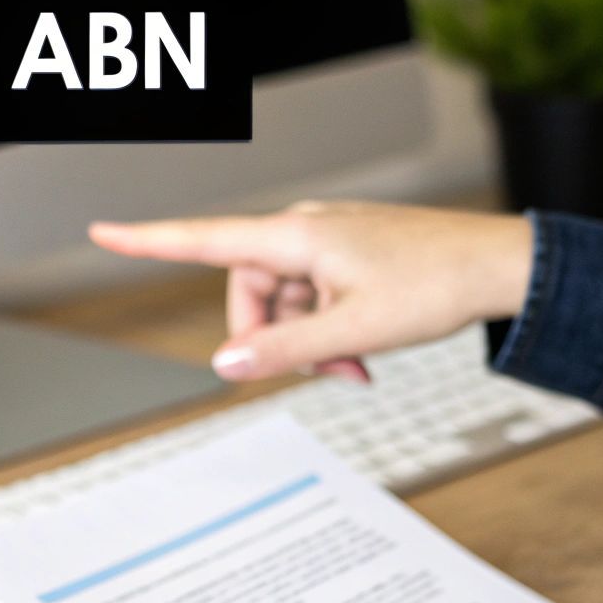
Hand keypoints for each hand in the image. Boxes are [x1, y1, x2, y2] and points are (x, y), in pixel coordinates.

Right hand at [90, 202, 533, 381]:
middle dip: (277, 340)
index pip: (204, 239)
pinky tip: (363, 351)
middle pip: (251, 292)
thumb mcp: (355, 331)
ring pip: (287, 302)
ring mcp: (329, 241)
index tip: (102, 232)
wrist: (500, 266)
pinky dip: (330, 329)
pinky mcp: (351, 254)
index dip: (148, 241)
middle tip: (329, 372)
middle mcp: (305, 230)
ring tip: (357, 365)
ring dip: (310, 341)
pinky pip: (316, 297)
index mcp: (297, 237)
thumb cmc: (437, 284)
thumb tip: (227, 364)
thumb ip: (286, 350)